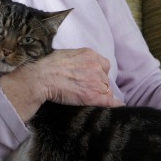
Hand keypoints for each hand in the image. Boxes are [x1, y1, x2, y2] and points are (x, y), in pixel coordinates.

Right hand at [0, 48, 122, 121]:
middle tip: (84, 89)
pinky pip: (110, 101)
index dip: (98, 72)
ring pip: (106, 90)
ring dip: (99, 94)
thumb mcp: (66, 54)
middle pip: (105, 78)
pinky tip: (118, 107)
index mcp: (90, 55)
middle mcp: (96, 66)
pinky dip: (115, 105)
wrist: (42, 78)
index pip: (104, 65)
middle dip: (98, 84)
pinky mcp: (92, 96)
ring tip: (85, 97)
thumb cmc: (48, 66)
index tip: (91, 78)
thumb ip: (78, 58)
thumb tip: (78, 64)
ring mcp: (96, 82)